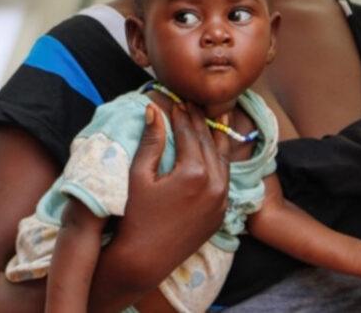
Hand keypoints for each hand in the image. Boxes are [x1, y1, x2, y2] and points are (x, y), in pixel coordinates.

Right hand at [117, 102, 231, 284]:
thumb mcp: (139, 175)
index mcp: (195, 173)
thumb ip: (151, 141)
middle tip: (189, 104)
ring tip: (209, 119)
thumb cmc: (135, 216)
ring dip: (214, 138)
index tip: (174, 101)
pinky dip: (220, 161)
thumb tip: (154, 109)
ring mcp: (221, 201)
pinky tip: (214, 150)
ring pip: (222, 159)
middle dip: (197, 121)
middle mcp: (215, 185)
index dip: (180, 115)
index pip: (189, 133)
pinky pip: (225, 179)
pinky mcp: (221, 213)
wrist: (144, 259)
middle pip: (207, 143)